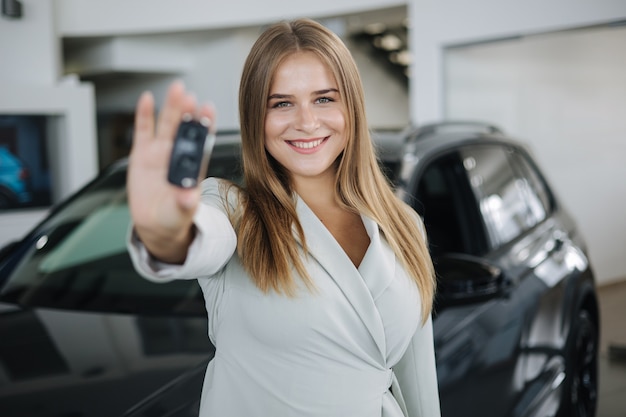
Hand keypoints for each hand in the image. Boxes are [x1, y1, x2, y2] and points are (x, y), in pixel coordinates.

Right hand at [127, 81, 215, 262]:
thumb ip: (185, 203)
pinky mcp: (142, 154)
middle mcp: (178, 156)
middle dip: (187, 112)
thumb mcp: (181, 212)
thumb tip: (189, 197)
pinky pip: (144, 131)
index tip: (209, 109)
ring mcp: (160, 153)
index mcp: (192, 168)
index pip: (201, 142)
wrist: (156, 223)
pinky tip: (147, 98)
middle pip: (184, 129)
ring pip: (166, 125)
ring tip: (177, 89)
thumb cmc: (174, 216)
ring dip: (171, 107)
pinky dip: (144, 115)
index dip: (204, 125)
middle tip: (191, 95)